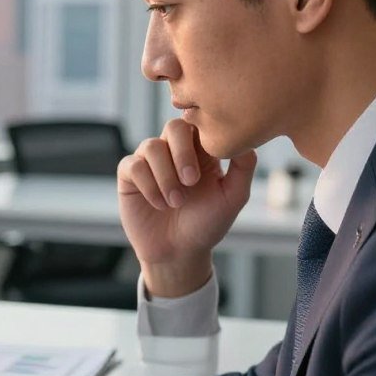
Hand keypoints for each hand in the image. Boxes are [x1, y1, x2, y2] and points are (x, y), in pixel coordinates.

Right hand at [117, 119, 256, 296]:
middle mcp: (173, 151)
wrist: (179, 252)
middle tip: (191, 182)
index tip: (212, 161)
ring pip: (151, 146)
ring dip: (166, 176)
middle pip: (174, 126)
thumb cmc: (207, 224)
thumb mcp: (233, 196)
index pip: (200, 123)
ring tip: (176, 202)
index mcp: (200, 150)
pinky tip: (159, 204)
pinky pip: (134, 166)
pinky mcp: (129, 175)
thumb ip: (244, 166)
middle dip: (182, 153)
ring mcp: (150, 162)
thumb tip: (245, 138)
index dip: (203, 136)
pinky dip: (149, 185)